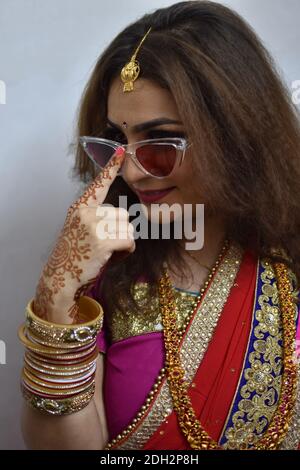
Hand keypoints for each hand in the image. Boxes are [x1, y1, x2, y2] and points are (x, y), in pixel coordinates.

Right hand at [33, 147, 135, 322]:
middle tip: (106, 244)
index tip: (122, 151)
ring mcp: (94, 225)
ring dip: (124, 242)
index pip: (99, 184)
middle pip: (123, 214)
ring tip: (108, 251)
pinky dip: (127, 251)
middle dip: (121, 231)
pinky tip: (114, 257)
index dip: (111, 167)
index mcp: (81, 206)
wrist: (62, 275)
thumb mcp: (82, 227)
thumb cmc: (75, 252)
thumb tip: (124, 216)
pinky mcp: (103, 240)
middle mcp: (86, 212)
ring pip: (128, 227)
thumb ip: (98, 217)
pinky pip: (129, 241)